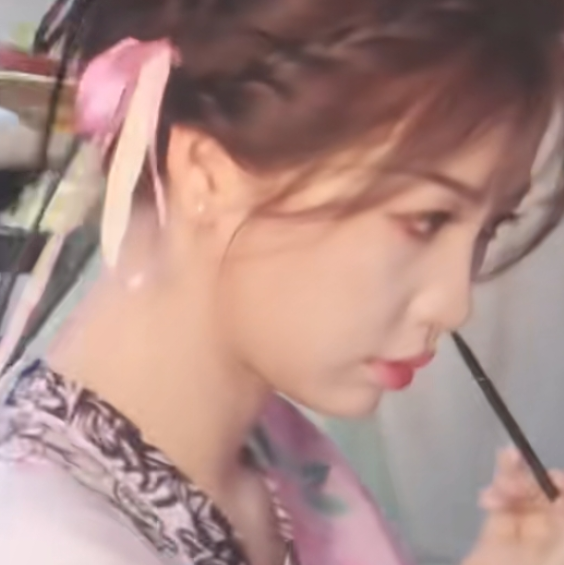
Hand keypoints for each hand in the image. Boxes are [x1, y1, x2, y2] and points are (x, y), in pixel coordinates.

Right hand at [463, 448, 563, 564]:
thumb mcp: (562, 555)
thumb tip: (561, 488)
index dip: (560, 485)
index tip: (548, 477)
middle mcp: (553, 542)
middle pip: (547, 498)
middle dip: (532, 481)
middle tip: (516, 478)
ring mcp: (526, 543)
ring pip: (522, 498)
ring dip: (510, 483)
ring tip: (499, 486)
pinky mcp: (497, 541)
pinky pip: (500, 508)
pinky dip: (495, 494)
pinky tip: (488, 493)